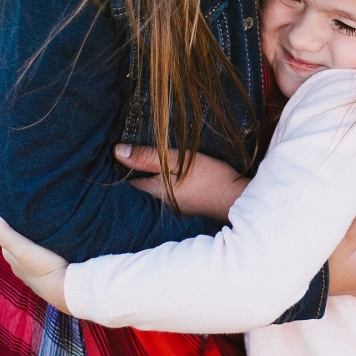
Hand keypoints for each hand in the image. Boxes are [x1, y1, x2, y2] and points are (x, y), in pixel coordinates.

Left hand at [0, 215, 69, 312]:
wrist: (68, 288)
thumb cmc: (44, 268)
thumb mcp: (22, 249)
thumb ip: (5, 235)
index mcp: (13, 259)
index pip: (6, 239)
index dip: (10, 226)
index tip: (19, 214)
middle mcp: (22, 268)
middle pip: (19, 246)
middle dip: (23, 234)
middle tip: (34, 217)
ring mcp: (37, 273)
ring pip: (33, 253)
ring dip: (37, 243)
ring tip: (47, 228)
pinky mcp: (52, 275)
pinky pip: (46, 259)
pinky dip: (48, 251)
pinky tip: (57, 245)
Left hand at [115, 144, 247, 220]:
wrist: (238, 199)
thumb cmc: (210, 178)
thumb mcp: (179, 161)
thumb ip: (149, 157)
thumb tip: (117, 152)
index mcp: (156, 190)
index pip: (131, 178)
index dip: (125, 165)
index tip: (120, 150)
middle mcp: (164, 202)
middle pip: (145, 183)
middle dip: (140, 170)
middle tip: (136, 150)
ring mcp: (178, 206)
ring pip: (160, 187)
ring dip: (157, 175)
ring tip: (155, 158)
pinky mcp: (191, 204)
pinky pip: (174, 191)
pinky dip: (171, 181)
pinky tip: (177, 173)